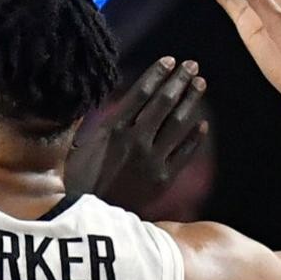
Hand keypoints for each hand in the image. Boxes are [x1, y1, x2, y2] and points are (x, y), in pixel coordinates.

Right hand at [65, 57, 207, 210]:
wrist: (90, 219)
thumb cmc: (78, 182)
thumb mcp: (79, 147)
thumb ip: (94, 123)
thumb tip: (101, 101)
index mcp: (112, 129)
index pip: (141, 93)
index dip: (158, 74)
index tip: (170, 60)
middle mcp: (135, 140)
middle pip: (164, 103)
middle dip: (180, 81)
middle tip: (193, 66)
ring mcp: (152, 160)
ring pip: (178, 124)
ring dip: (191, 101)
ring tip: (201, 84)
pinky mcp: (163, 179)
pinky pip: (185, 153)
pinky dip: (195, 137)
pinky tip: (202, 124)